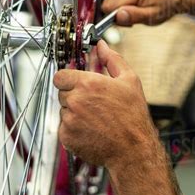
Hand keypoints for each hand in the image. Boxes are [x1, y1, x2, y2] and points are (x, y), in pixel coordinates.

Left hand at [53, 40, 157, 166]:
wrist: (132, 148)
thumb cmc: (133, 116)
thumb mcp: (129, 80)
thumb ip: (112, 59)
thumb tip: (102, 46)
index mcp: (88, 83)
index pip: (60, 75)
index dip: (69, 78)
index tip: (78, 82)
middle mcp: (75, 100)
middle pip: (62, 92)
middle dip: (75, 94)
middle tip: (94, 101)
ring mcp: (69, 119)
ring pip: (63, 110)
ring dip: (74, 111)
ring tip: (96, 117)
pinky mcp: (66, 136)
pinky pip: (64, 127)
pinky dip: (74, 127)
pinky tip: (92, 128)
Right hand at [102, 0, 182, 25]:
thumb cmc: (165, 4)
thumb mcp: (152, 16)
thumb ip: (134, 16)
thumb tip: (117, 16)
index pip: (109, 7)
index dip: (118, 17)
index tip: (129, 19)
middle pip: (107, 2)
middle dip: (118, 12)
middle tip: (135, 13)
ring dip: (119, 6)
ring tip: (135, 6)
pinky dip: (120, 0)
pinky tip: (133, 0)